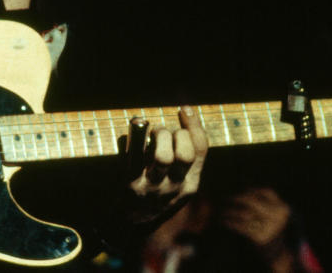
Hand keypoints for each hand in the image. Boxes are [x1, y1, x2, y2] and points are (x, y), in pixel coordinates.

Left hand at [121, 106, 208, 222]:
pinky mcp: (131, 185)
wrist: (130, 223)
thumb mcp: (179, 181)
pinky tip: (130, 132)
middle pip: (185, 154)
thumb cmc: (157, 192)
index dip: (194, 125)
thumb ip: (184, 156)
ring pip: (162, 157)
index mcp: (190, 184)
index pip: (200, 150)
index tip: (184, 108)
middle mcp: (174, 187)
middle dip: (176, 134)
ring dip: (157, 136)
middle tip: (164, 132)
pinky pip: (132, 155)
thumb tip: (185, 111)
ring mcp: (152, 187)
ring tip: (150, 133)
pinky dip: (131, 138)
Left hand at [215, 187, 291, 257]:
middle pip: (253, 201)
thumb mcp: (275, 214)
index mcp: (282, 209)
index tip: (243, 191)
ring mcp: (268, 227)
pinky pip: (240, 226)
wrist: (276, 254)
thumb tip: (245, 190)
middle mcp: (277, 217)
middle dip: (239, 198)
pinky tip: (224, 221)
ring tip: (221, 211)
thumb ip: (265, 201)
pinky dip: (230, 222)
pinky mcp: (259, 238)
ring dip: (230, 211)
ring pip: (244, 214)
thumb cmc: (271, 229)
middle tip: (228, 198)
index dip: (253, 190)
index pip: (267, 192)